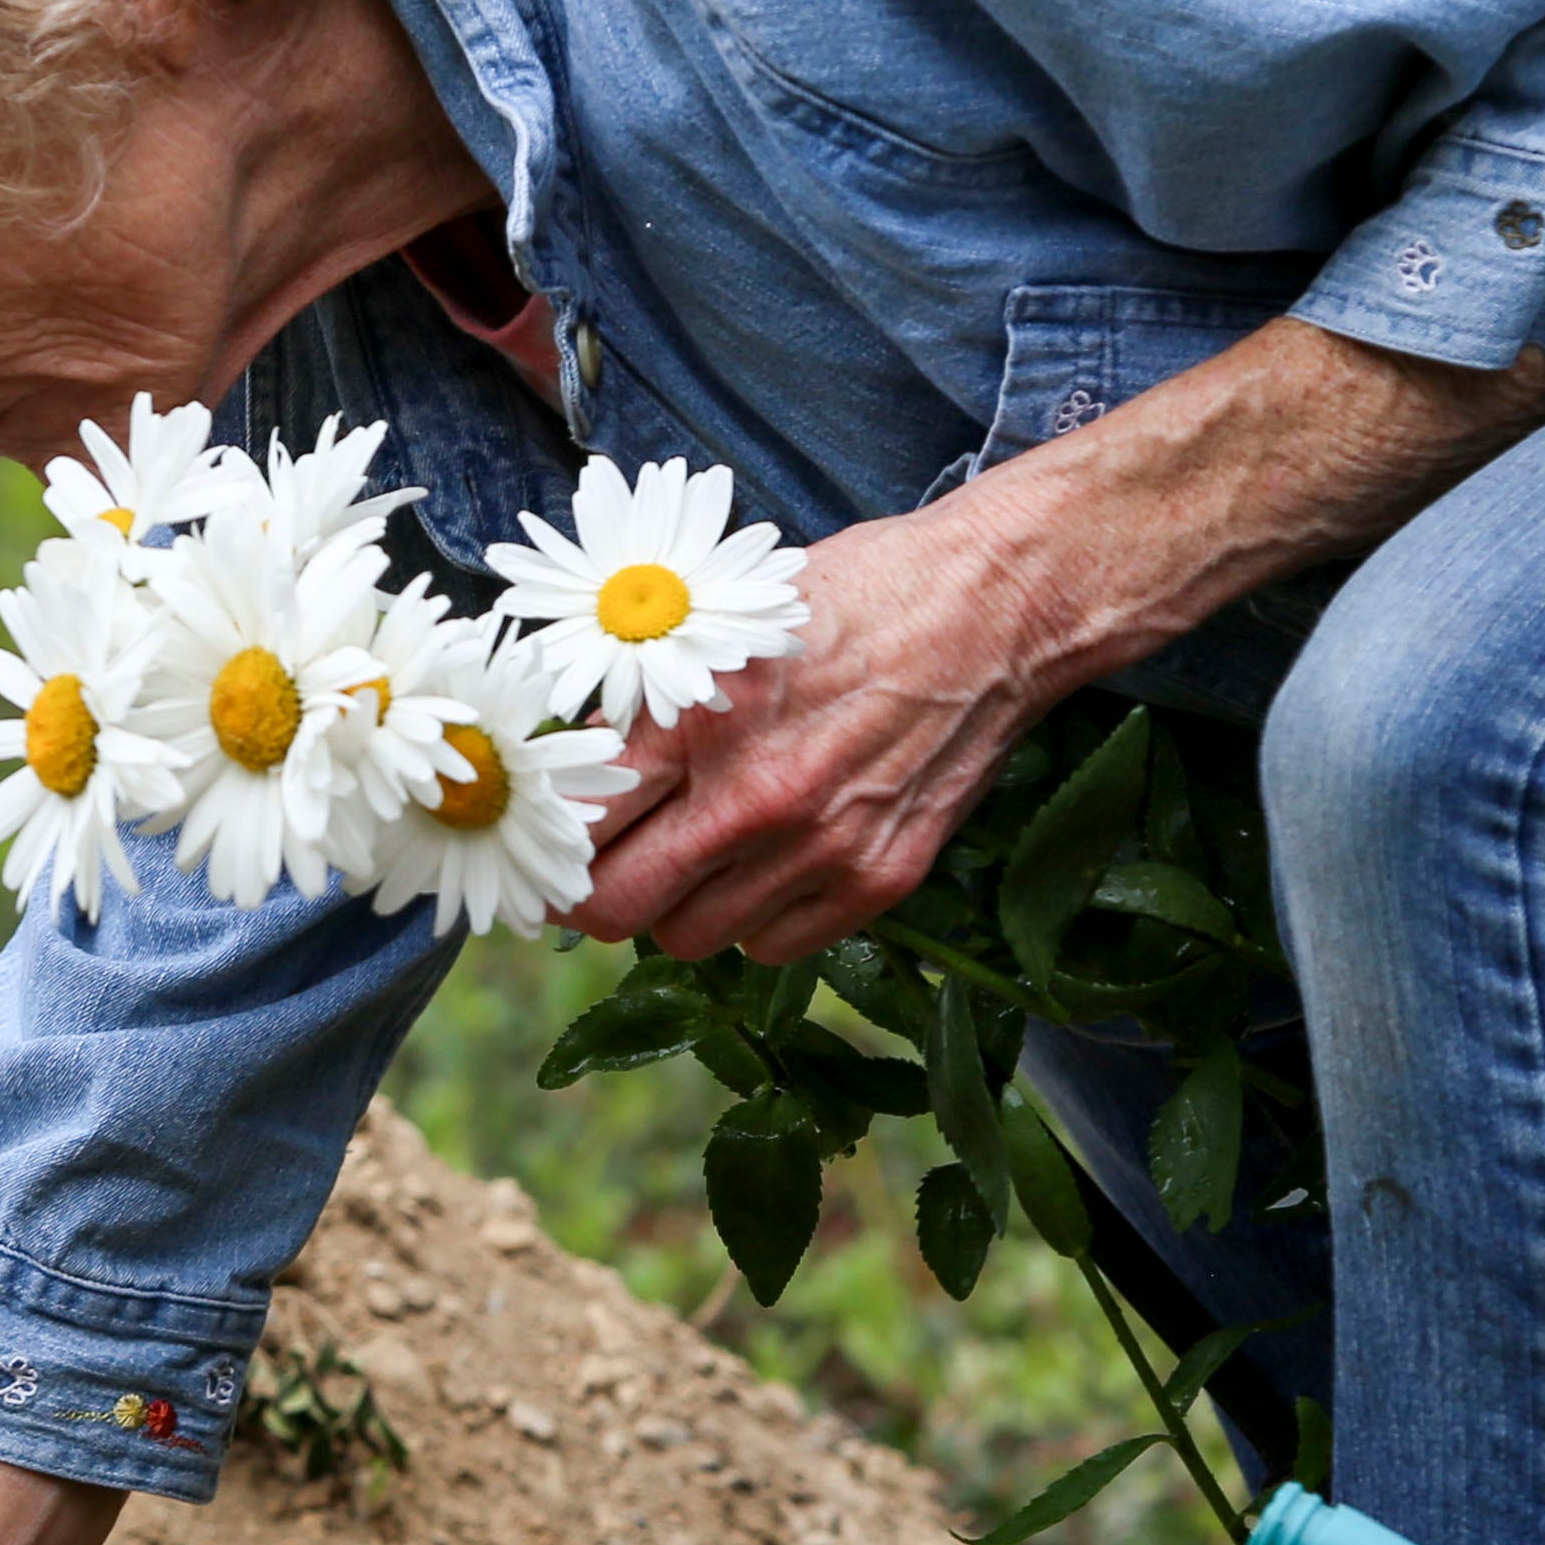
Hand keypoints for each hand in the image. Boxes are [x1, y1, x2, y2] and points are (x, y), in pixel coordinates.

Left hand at [565, 506, 1052, 964]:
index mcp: (697, 721)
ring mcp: (820, 850)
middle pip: (617, 909)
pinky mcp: (879, 880)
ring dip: (682, 906)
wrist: (995, 608)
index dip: (549, 846)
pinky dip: (758, 921)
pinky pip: (774, 949)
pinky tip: (772, 866)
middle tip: (607, 871)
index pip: (580, 826)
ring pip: (691, 940)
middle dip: (595, 897)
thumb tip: (581, 763)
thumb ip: (652, 704)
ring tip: (702, 855)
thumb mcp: (727, 622)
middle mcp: (753, 800)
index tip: (551, 847)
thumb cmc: (859, 595)